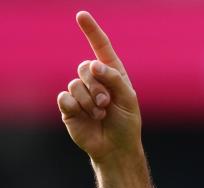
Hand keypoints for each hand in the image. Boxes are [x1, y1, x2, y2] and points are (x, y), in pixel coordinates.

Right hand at [57, 11, 141, 163]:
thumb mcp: (128, 98)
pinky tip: (87, 117)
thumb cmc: (126, 123)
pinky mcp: (68, 106)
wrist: (116, 147)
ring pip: (75, 84)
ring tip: (100, 114)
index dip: (91, 31)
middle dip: (98, 87)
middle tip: (107, 104)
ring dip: (90, 101)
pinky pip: (64, 98)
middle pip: (85, 67)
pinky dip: (77, 108)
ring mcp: (79, 92)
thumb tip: (94, 64)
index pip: (100, 48)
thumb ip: (114, 79)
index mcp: (111, 74)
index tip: (81, 15)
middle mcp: (93, 80)